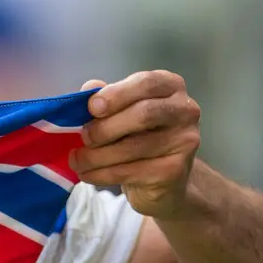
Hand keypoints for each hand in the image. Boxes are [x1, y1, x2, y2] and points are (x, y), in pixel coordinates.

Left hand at [71, 71, 202, 219]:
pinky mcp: (175, 170)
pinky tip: (88, 174)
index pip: (146, 83)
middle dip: (106, 127)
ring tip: (77, 160)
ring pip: (134, 147)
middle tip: (84, 137)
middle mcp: (185, 110)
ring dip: (97, 156)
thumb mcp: (122, 111)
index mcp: (171, 86)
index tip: (91, 108)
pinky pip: (132, 171)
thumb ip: (107, 97)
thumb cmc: (139, 136)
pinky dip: (103, 174)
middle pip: (144, 114)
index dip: (116, 94)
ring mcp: (185, 141)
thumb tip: (88, 89)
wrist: (163, 179)